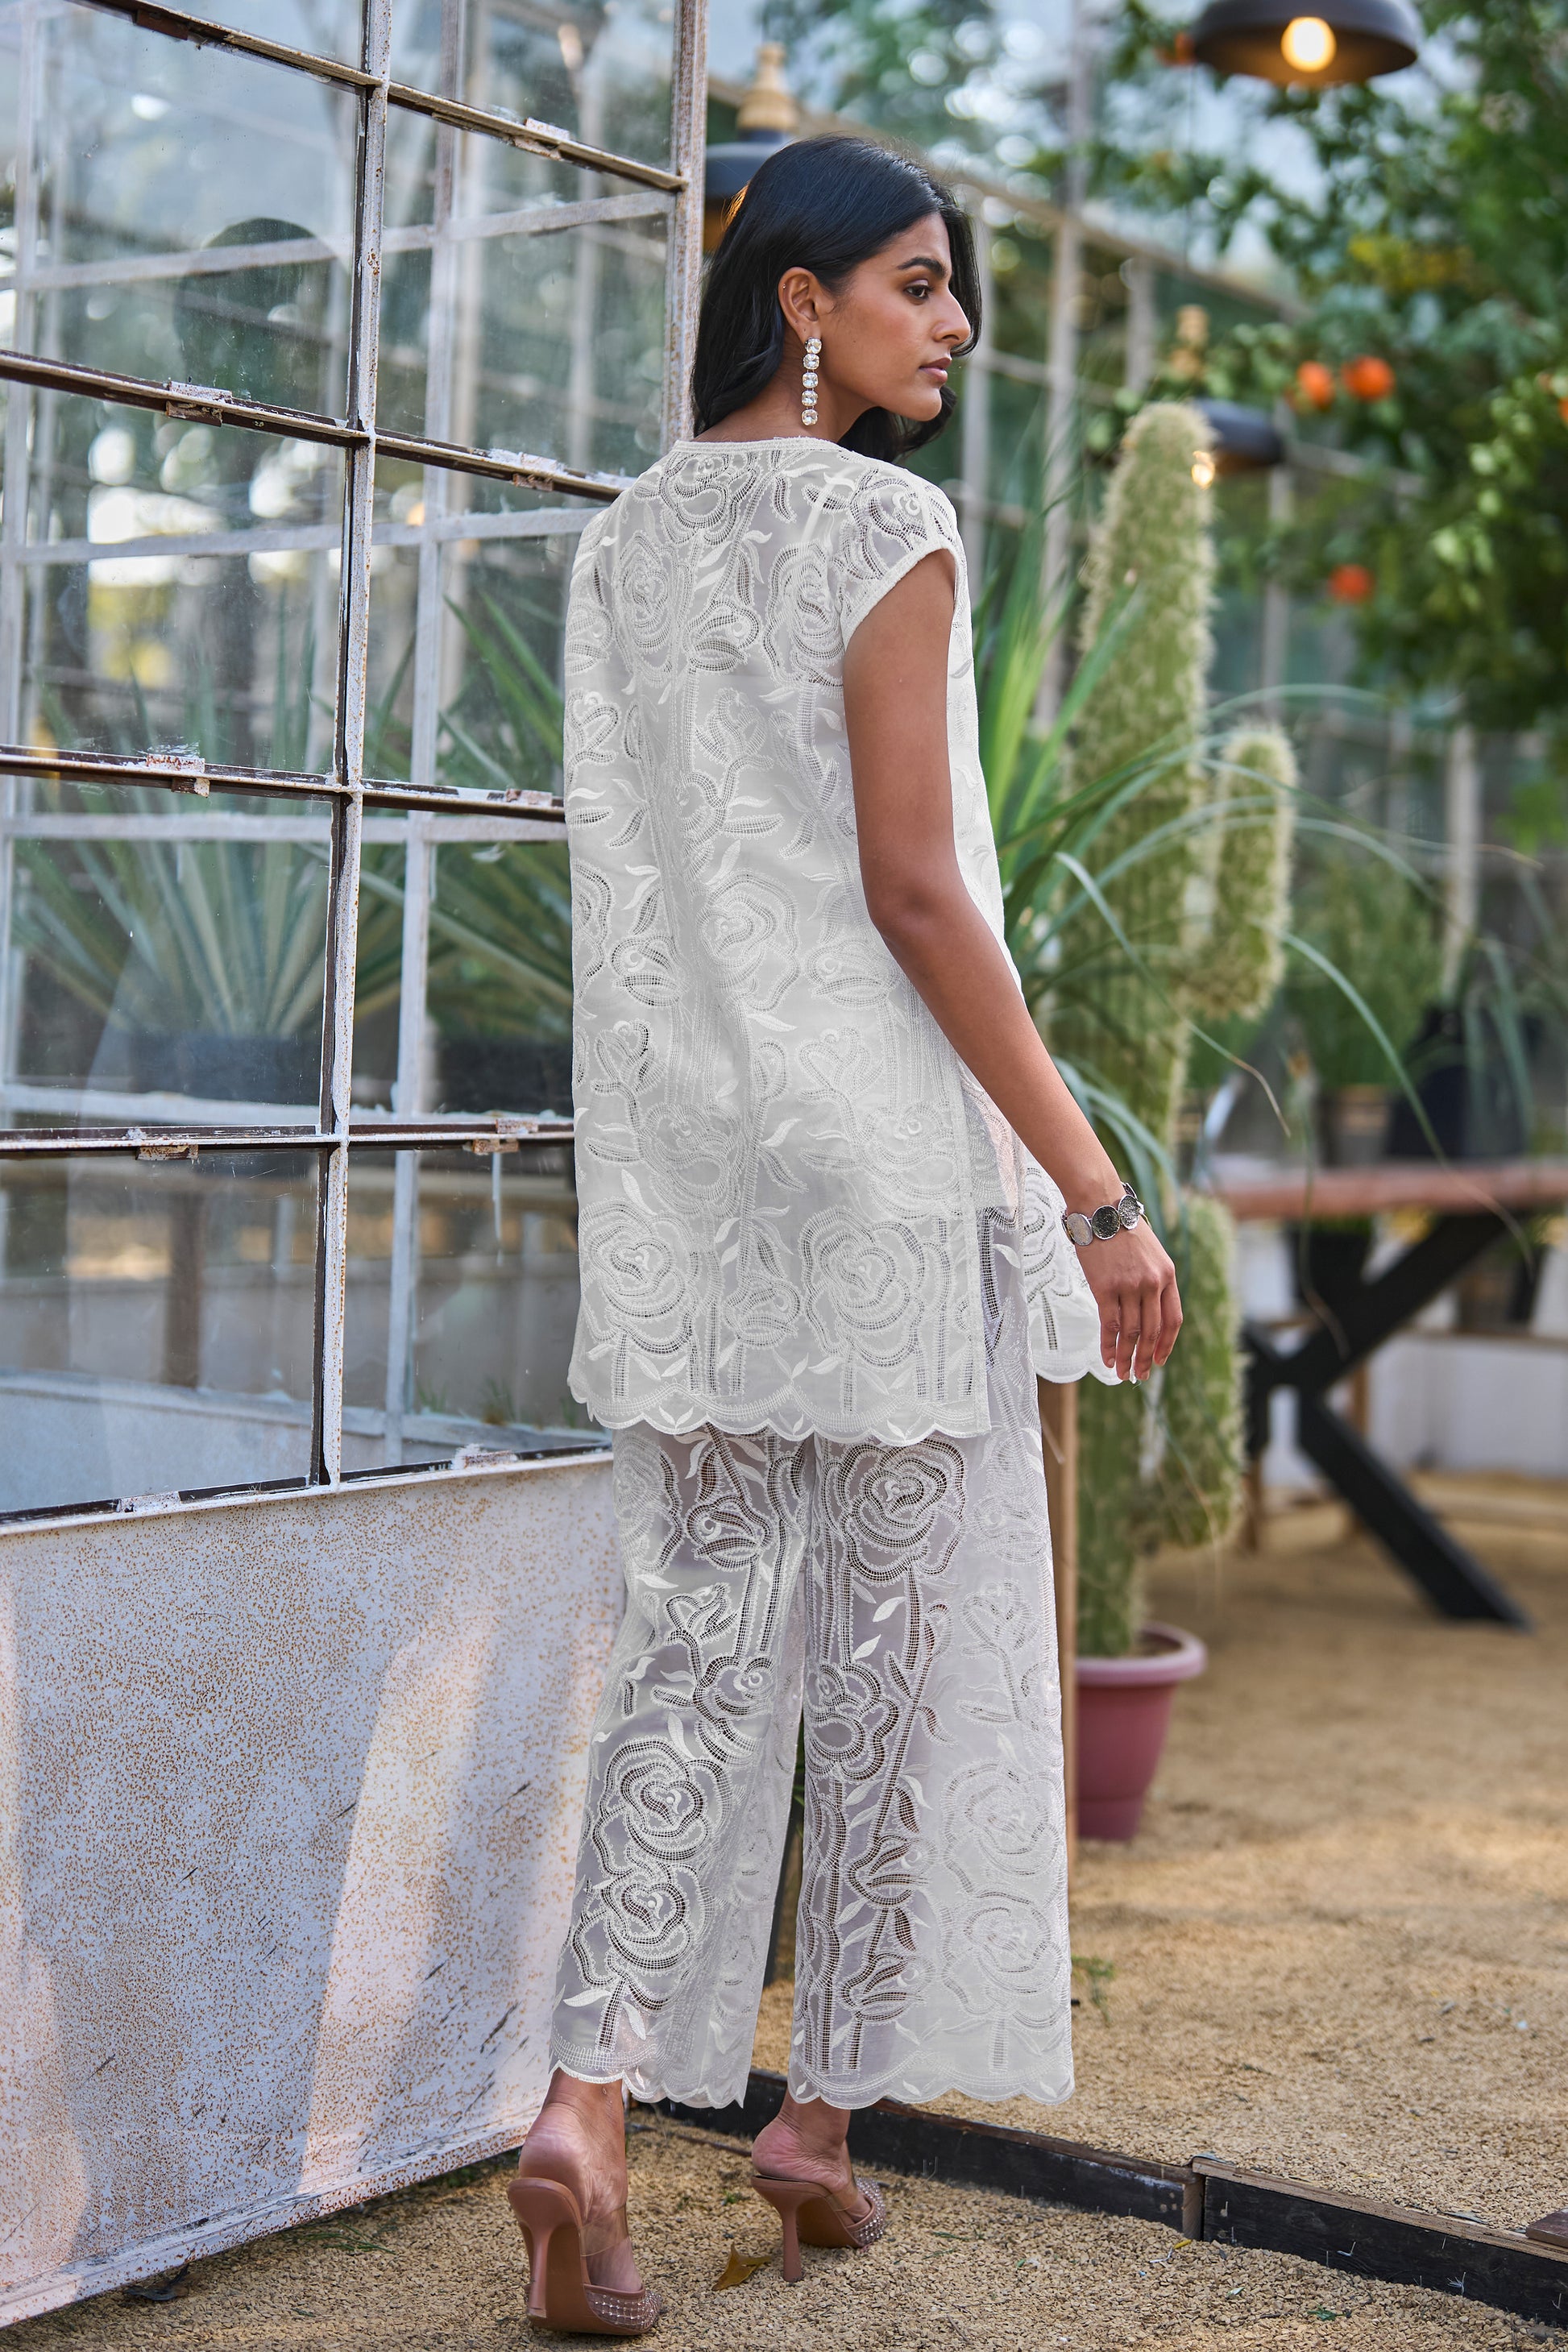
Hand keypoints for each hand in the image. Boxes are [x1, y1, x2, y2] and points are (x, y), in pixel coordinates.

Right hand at [1073, 1219, 1182, 1383]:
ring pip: (1131, 1333)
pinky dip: (1108, 1345)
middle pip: (1152, 1331)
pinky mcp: (1105, 1288)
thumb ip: (1153, 1279)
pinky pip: (1110, 1325)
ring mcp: (1130, 1286)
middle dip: (1145, 1358)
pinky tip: (1107, 1359)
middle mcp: (1152, 1283)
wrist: (1100, 1208)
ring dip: (1126, 1357)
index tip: (1159, 1361)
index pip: (1173, 1319)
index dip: (1167, 1344)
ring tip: (1122, 1374)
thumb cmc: (1121, 1228)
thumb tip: (1147, 1309)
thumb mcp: (1150, 1252)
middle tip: (1139, 1376)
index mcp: (1168, 1275)